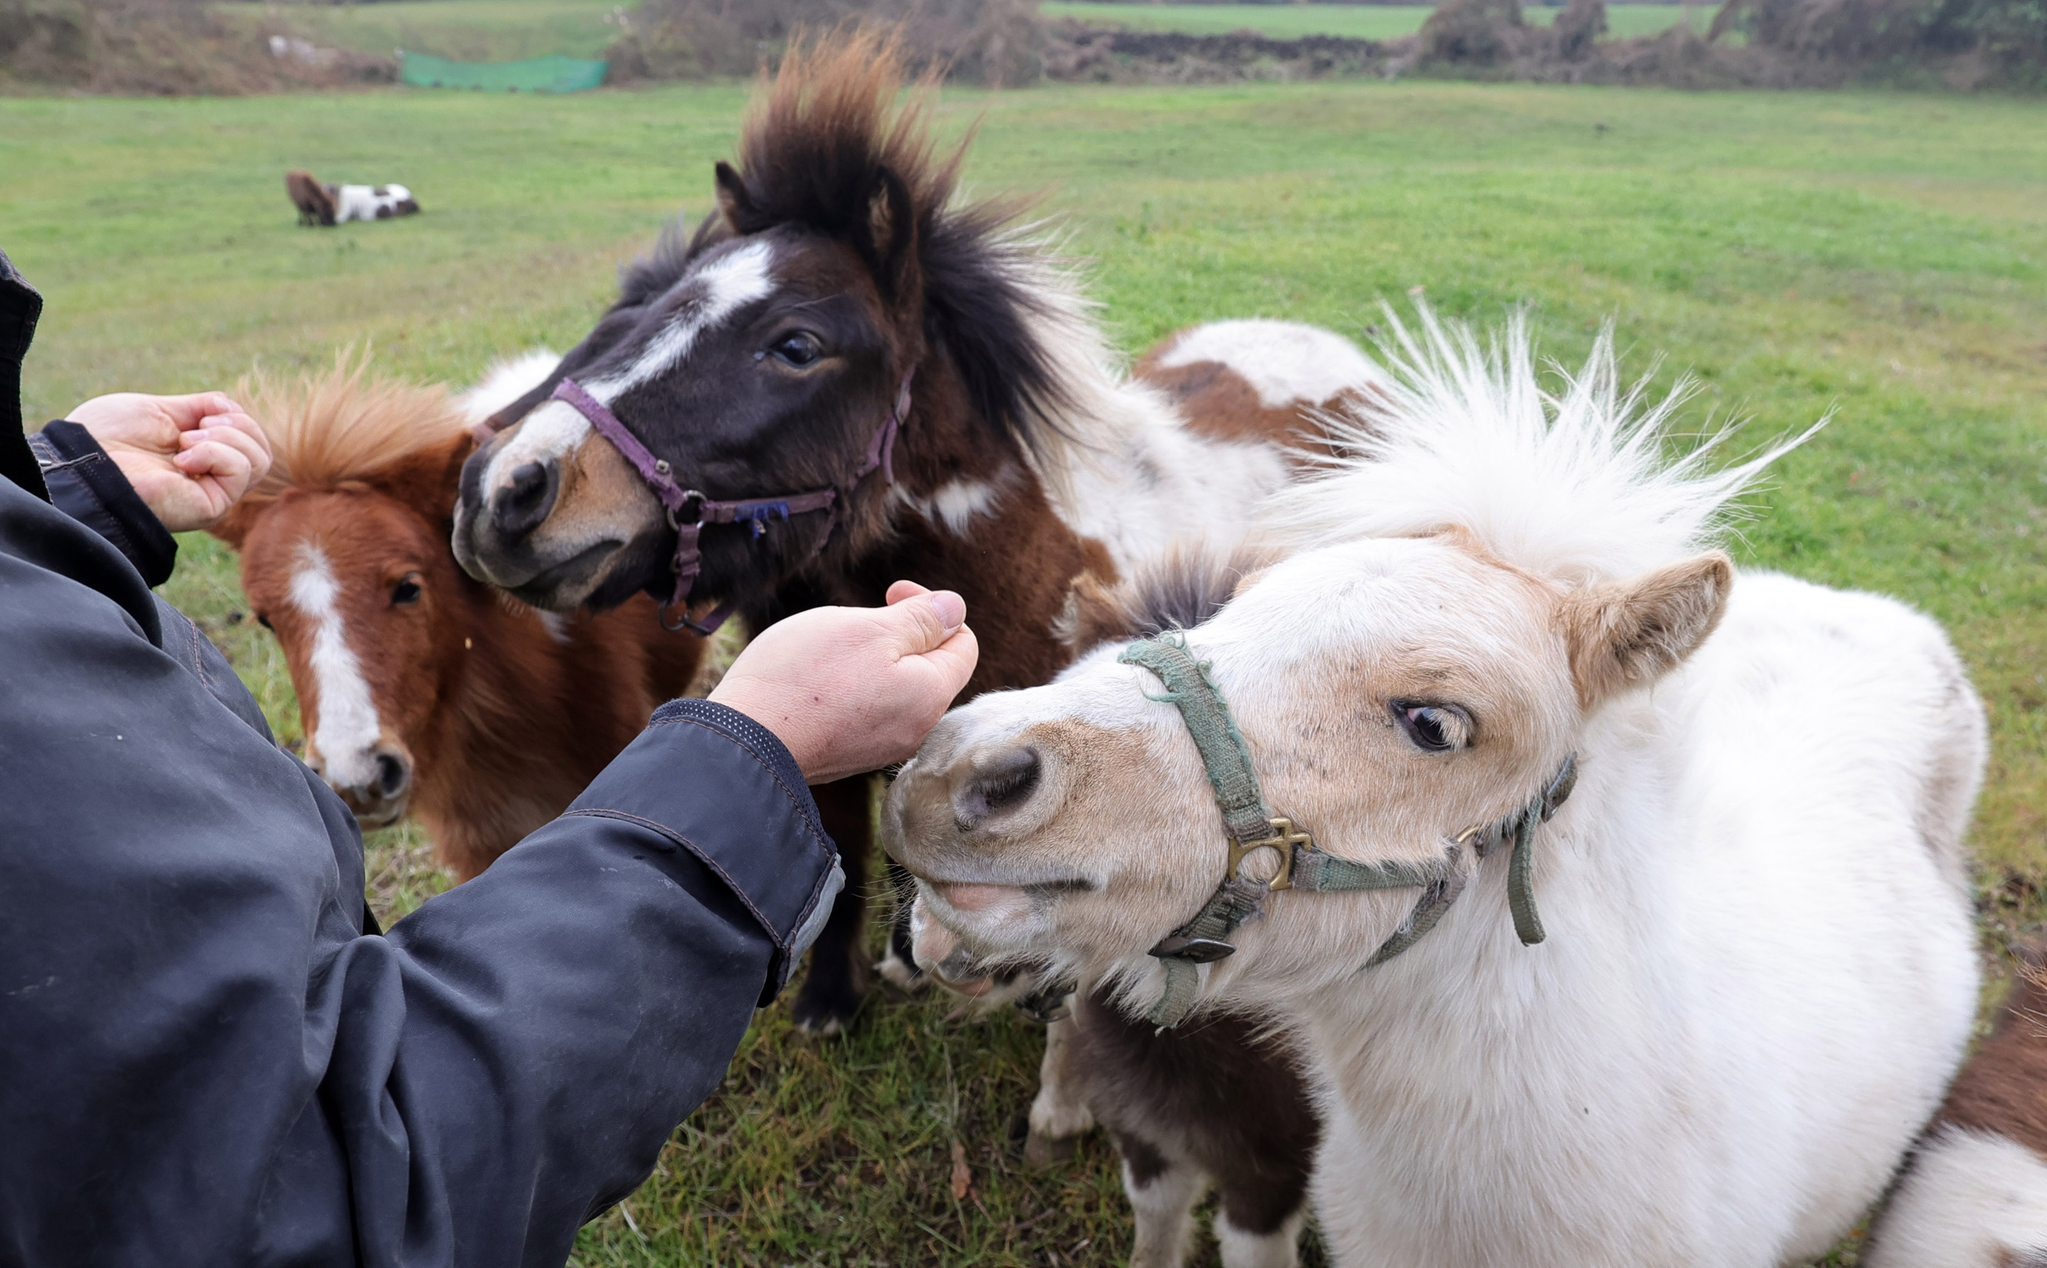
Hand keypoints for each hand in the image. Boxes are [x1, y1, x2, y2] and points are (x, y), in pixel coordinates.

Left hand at [64, 392, 271, 532]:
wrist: (86, 460)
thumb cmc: (109, 436)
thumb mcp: (160, 410)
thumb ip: (198, 408)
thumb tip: (229, 407)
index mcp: (199, 454)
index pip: (246, 434)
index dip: (234, 414)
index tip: (203, 411)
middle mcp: (210, 476)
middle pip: (261, 449)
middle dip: (239, 423)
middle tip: (198, 425)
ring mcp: (212, 492)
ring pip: (259, 460)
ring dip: (228, 437)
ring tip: (186, 440)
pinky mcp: (212, 506)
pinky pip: (241, 471)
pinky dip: (217, 452)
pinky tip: (183, 457)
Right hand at [710, 580, 978, 784]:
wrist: (746, 742)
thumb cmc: (806, 678)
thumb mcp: (868, 629)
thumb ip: (920, 619)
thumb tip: (956, 608)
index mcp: (931, 695)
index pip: (963, 643)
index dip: (933, 608)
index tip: (891, 593)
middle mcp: (916, 729)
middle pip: (930, 667)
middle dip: (902, 633)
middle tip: (857, 619)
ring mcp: (882, 747)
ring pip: (896, 688)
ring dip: (873, 659)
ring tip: (831, 649)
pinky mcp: (849, 756)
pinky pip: (867, 711)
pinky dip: (852, 688)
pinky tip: (816, 680)